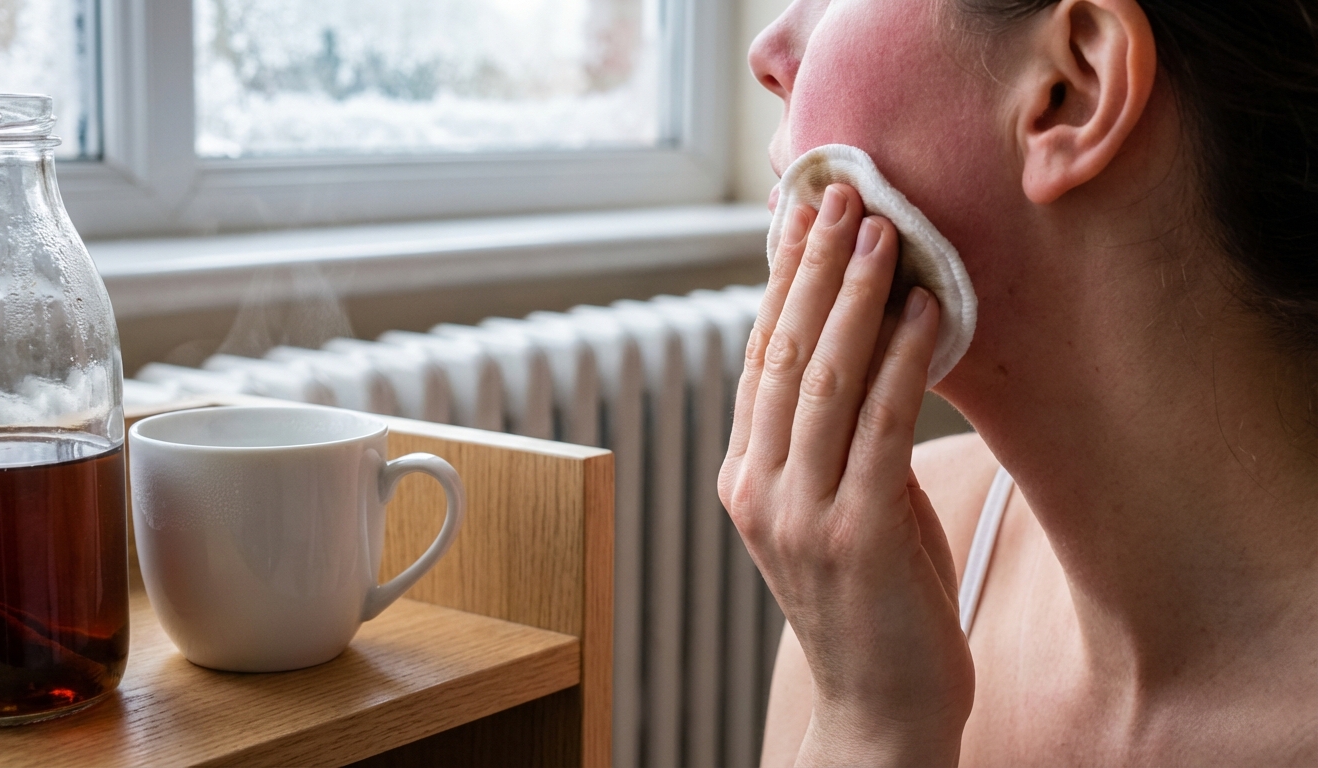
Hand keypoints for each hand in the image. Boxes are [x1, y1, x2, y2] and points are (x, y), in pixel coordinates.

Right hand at [719, 184, 973, 765]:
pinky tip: (927, 311)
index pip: (758, 358)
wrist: (881, 707)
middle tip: (843, 195)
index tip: (804, 215)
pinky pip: (879, 426)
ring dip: (856, 296)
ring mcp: (797, 514)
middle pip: (781, 353)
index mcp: (745, 477)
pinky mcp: (852, 535)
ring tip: (885, 230)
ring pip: (821, 378)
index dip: (782, 282)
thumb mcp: (842, 505)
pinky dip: (905, 360)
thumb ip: (840, 435)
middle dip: (814, 267)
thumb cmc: (874, 600)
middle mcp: (756, 489)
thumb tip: (872, 342)